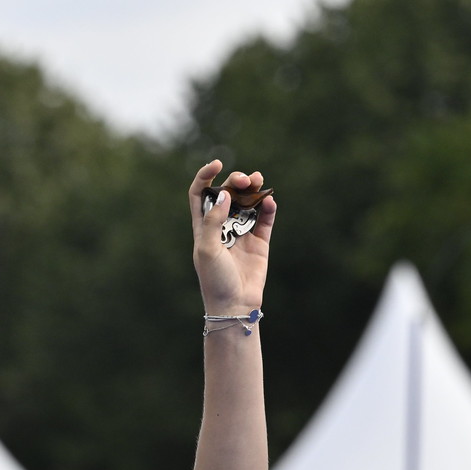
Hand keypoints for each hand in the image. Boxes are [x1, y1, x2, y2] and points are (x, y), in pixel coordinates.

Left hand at [189, 161, 274, 315]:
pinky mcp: (260, 242)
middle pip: (228, 194)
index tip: (217, 164)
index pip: (201, 194)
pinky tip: (269, 201)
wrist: (234, 305)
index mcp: (203, 227)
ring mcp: (242, 233)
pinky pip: (265, 219)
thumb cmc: (214, 279)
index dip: (206, 176)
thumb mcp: (207, 248)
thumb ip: (214, 221)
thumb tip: (225, 195)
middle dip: (235, 181)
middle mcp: (222, 227)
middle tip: (243, 180)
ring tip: (258, 181)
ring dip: (253, 189)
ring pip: (248, 203)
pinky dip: (267, 207)